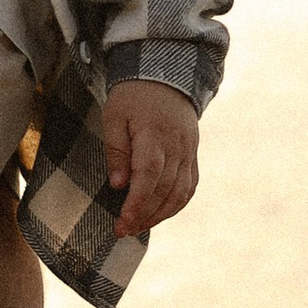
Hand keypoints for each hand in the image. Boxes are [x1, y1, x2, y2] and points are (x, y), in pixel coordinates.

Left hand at [101, 79, 199, 239]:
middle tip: (122, 231)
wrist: (165, 76)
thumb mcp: (114, 116)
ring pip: (180, 192)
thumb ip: (116, 150)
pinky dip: (175, 204)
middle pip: (164, 189)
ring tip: (137, 227)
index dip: (136, 202)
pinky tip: (158, 214)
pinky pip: (189, 186)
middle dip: (144, 215)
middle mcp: (177, 146)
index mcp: (154, 134)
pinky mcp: (193, 156)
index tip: (122, 222)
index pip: (148, 175)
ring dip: (160, 215)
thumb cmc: (133, 97)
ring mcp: (189, 152)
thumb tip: (119, 185)